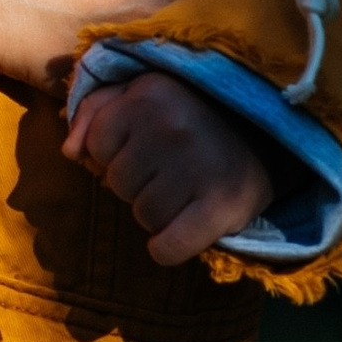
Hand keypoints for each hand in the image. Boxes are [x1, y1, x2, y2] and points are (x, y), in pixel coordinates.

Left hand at [63, 72, 274, 265]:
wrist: (271, 140)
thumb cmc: (190, 118)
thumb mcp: (142, 95)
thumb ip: (95, 111)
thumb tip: (70, 151)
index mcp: (149, 93)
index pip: (95, 146)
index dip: (116, 153)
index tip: (148, 147)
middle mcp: (172, 125)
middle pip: (118, 184)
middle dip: (139, 184)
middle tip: (174, 171)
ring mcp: (198, 165)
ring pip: (143, 216)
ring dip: (160, 212)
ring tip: (188, 191)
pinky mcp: (222, 206)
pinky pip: (166, 248)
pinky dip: (170, 247)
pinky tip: (186, 229)